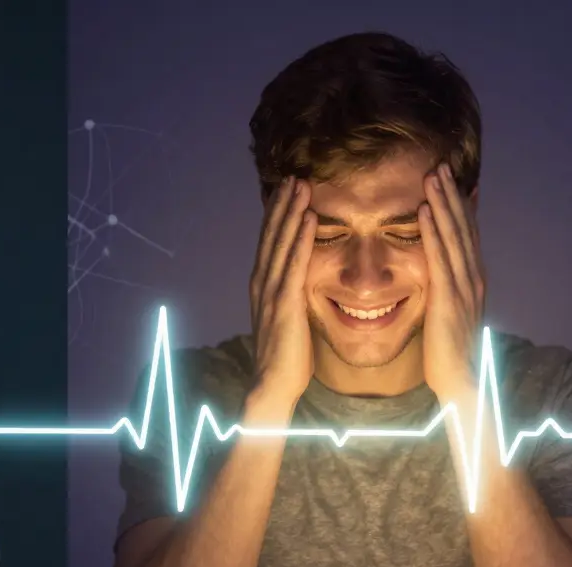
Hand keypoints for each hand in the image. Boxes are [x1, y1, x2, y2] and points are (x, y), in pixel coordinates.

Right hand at [248, 176, 316, 404]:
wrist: (273, 384)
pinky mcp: (286, 304)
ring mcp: (272, 292)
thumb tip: (299, 285)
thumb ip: (289, 297)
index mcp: (262, 286)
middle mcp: (262, 283)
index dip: (276, 216)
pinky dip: (301, 239)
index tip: (285, 192)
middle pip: (271, 236)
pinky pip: (295, 264)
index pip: (269, 243)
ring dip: (290, 212)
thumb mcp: (286, 319)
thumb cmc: (286, 357)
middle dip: (281, 205)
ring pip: (281, 243)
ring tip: (301, 185)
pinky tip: (309, 219)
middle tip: (292, 177)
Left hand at [420, 163, 485, 397]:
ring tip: (433, 176)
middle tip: (441, 166)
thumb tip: (438, 277)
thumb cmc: (448, 352)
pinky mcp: (447, 298)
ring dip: (443, 203)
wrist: (460, 382)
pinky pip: (439, 257)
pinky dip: (433, 231)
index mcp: (472, 281)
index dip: (460, 207)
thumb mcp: (448, 314)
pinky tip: (425, 211)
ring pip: (454, 236)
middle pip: (463, 228)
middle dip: (452, 196)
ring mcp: (463, 287)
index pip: (467, 236)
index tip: (452, 181)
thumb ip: (445, 291)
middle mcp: (472, 278)